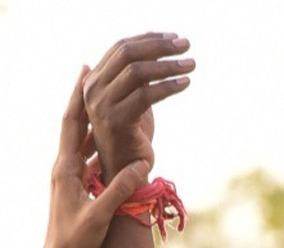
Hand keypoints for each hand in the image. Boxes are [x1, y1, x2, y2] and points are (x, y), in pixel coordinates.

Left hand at [35, 71, 152, 247]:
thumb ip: (119, 190)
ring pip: (80, 140)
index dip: (78, 97)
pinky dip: (95, 142)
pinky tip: (107, 136)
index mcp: (66, 169)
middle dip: (84, 99)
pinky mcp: (73, 188)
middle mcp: (64, 168)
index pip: (72, 125)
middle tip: (93, 73)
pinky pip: (85, 157)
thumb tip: (140, 165)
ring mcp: (67, 178)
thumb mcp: (100, 215)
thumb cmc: (75, 242)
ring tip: (105, 97)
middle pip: (74, 125)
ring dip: (91, 119)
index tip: (85, 72)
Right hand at [83, 33, 193, 181]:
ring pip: (137, 72)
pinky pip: (146, 95)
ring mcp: (101, 106)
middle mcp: (93, 91)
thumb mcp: (132, 98)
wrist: (124, 173)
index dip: (149, 38)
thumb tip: (159, 45)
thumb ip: (137, 75)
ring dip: (168, 65)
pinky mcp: (115, 122)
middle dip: (159, 46)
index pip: (120, 47)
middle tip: (186, 45)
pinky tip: (185, 83)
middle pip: (127, 53)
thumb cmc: (132, 135)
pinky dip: (169, 86)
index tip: (174, 38)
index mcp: (94, 81)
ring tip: (191, 64)